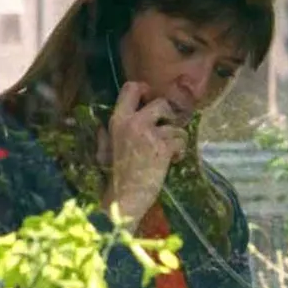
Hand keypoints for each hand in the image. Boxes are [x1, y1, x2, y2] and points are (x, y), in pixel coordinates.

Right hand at [94, 81, 182, 220]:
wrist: (124, 199)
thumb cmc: (115, 176)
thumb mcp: (106, 149)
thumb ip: (108, 133)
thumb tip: (106, 124)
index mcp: (118, 120)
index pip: (131, 88)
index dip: (145, 90)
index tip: (150, 99)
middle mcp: (134, 122)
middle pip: (161, 103)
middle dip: (169, 116)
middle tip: (166, 129)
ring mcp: (149, 134)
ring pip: (176, 125)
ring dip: (176, 138)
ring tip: (169, 152)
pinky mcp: (163, 148)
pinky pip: (181, 140)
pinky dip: (180, 151)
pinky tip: (173, 160)